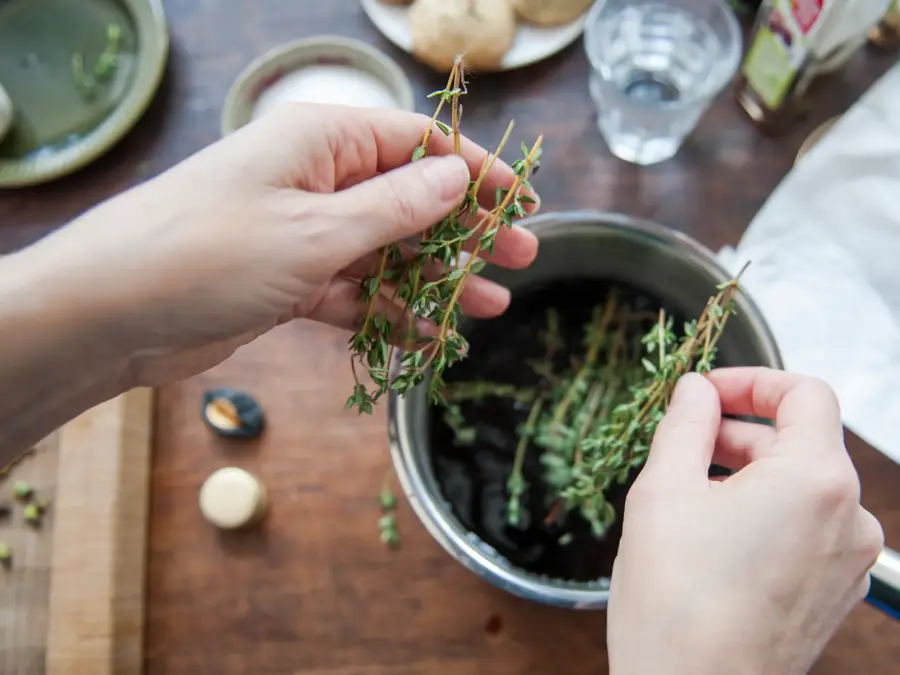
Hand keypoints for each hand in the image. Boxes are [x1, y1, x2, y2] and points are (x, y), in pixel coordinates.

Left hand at [15, 103, 538, 385]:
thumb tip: (457, 175)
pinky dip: (389, 313)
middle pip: (409, 199)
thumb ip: (394, 207)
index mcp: (320, 141)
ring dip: (435, 279)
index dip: (475, 171)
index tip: (521, 202)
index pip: (416, 143)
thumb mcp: (314, 229)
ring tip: (487, 307)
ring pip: (387, 252)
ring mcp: (301, 233)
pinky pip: (354, 293)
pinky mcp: (288, 281)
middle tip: (522, 258)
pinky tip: (429, 338)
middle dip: (465, 230)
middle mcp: (315, 180)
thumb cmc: (207, 253)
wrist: (109, 315)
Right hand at [608, 368, 883, 674]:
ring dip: (749, 474)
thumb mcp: (663, 490)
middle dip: (739, 432)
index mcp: (816, 480)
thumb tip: (695, 390)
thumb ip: (684, 424)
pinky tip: (713, 535)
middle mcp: (849, 518)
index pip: (806, 394)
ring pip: (801, 486)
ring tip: (690, 495)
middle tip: (682, 443)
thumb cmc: (677, 604)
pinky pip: (806, 527)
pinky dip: (765, 513)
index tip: (708, 392)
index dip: (752, 381)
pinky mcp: (834, 591)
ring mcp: (848, 560)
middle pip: (801, 442)